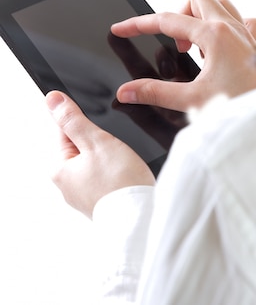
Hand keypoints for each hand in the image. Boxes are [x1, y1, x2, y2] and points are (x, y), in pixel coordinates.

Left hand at [45, 91, 154, 218]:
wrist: (142, 218)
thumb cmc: (119, 182)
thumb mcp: (95, 141)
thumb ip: (73, 119)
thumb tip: (52, 99)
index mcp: (59, 169)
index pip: (66, 130)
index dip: (87, 122)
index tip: (102, 129)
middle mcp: (68, 185)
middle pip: (84, 145)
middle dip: (102, 140)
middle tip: (116, 149)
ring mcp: (86, 195)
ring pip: (99, 161)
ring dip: (112, 156)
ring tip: (124, 163)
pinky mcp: (103, 201)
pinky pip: (108, 176)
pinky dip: (118, 171)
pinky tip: (127, 174)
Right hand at [111, 0, 255, 111]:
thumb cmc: (243, 107)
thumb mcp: (193, 101)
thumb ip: (155, 93)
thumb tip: (126, 91)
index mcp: (214, 35)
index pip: (166, 20)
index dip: (139, 24)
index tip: (121, 29)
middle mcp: (232, 27)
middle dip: (178, 15)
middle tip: (175, 45)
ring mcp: (248, 33)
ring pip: (221, 4)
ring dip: (203, 18)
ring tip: (195, 47)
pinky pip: (243, 20)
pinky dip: (229, 27)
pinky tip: (223, 49)